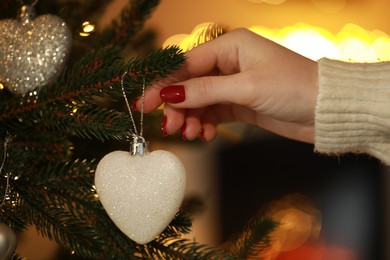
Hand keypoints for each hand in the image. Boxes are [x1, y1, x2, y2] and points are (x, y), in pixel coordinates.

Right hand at [136, 28, 318, 142]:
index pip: (186, 65)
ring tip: (192, 134)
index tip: (144, 103)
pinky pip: (213, 112)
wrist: (326, 111)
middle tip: (171, 128)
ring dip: (192, 118)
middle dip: (178, 107)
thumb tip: (169, 95)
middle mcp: (229, 63)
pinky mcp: (239, 103)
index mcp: (231, 46)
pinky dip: (206, 124)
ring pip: (199, 101)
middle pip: (189, 84)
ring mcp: (233, 84)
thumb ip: (205, 91)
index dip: (163, 85)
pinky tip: (206, 134)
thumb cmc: (293, 88)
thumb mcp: (246, 88)